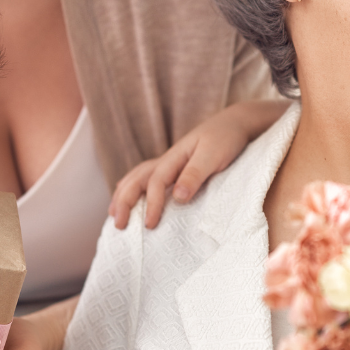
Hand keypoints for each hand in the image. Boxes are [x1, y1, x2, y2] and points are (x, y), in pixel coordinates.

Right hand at [111, 101, 287, 229]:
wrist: (235, 123)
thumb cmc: (227, 139)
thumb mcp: (214, 155)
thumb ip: (195, 174)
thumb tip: (177, 197)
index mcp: (175, 157)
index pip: (156, 182)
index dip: (152, 204)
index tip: (151, 225)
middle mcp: (167, 159)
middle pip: (137, 179)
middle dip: (125, 201)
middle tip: (119, 226)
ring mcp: (169, 163)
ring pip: (137, 177)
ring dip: (123, 194)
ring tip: (114, 215)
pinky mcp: (175, 167)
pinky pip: (146, 177)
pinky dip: (132, 187)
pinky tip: (128, 197)